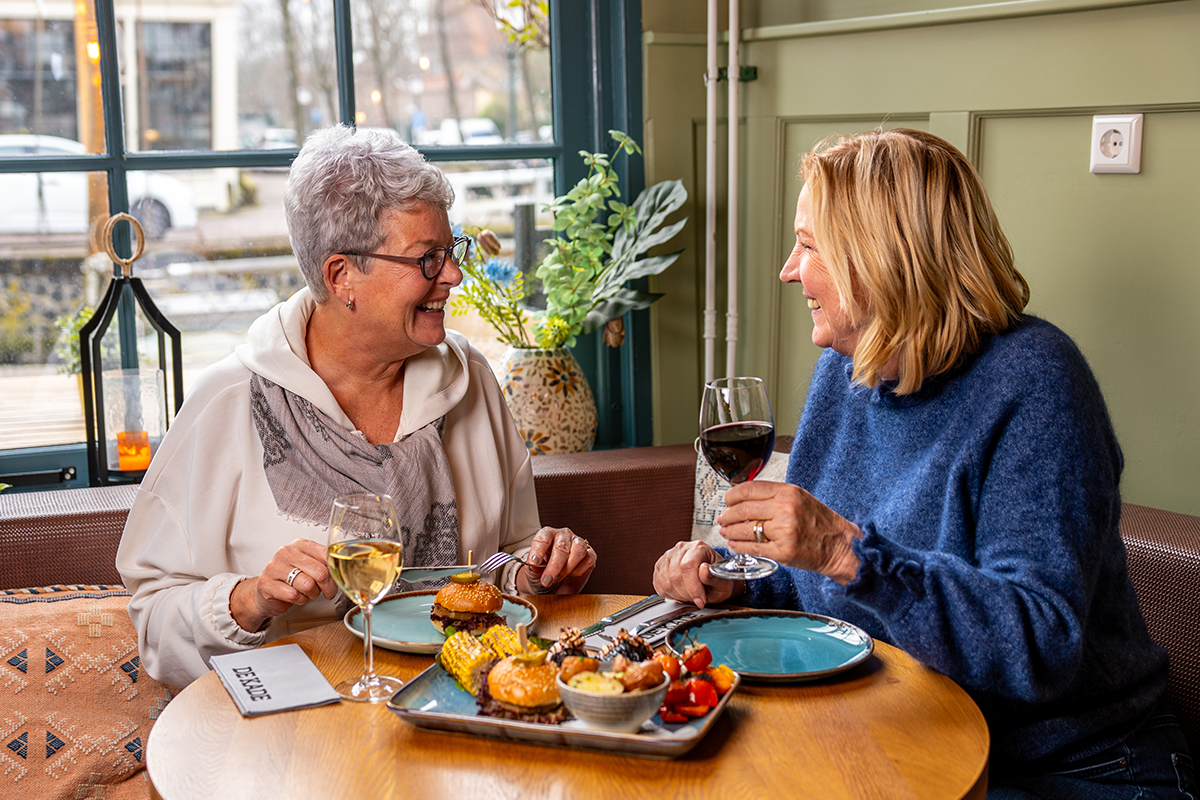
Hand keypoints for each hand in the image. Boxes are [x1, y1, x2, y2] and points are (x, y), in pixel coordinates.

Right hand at [230, 538, 338, 631]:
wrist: (266, 591)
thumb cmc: (291, 578)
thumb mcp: (308, 565)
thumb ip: (324, 563)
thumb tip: (341, 569)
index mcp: (300, 545)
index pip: (325, 554)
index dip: (334, 571)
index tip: (337, 579)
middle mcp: (286, 552)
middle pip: (320, 572)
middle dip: (327, 587)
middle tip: (326, 591)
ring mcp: (275, 567)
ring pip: (308, 584)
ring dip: (313, 593)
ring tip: (309, 592)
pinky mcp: (267, 584)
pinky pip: (294, 595)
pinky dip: (300, 600)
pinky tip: (296, 597)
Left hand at [516, 527, 596, 595]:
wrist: (554, 588)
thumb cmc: (542, 575)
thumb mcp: (532, 572)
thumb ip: (533, 567)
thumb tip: (536, 565)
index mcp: (547, 535)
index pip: (543, 538)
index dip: (538, 550)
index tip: (534, 562)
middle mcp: (563, 536)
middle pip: (562, 546)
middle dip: (554, 566)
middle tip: (547, 580)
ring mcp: (578, 543)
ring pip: (578, 550)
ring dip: (568, 568)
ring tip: (559, 578)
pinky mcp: (590, 554)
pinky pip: (588, 560)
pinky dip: (579, 571)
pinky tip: (571, 575)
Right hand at [652, 540, 740, 607]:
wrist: (710, 578)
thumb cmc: (717, 579)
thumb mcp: (723, 582)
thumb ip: (715, 577)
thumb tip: (704, 570)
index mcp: (698, 548)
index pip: (688, 566)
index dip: (693, 587)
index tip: (701, 600)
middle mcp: (681, 548)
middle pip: (675, 575)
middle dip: (687, 594)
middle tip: (697, 599)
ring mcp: (668, 556)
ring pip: (666, 581)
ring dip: (678, 595)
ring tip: (689, 595)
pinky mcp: (660, 566)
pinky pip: (659, 584)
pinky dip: (669, 594)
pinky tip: (680, 592)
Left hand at [718, 481, 861, 584]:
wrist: (840, 546)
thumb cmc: (820, 522)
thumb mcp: (799, 498)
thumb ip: (773, 496)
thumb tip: (743, 498)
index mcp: (788, 492)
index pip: (749, 489)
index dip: (732, 496)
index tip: (727, 501)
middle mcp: (785, 508)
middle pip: (743, 509)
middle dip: (728, 516)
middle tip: (723, 519)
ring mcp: (784, 531)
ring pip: (744, 529)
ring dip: (730, 532)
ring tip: (727, 532)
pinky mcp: (783, 551)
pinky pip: (752, 548)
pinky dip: (739, 546)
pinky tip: (736, 544)